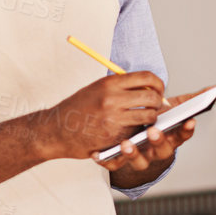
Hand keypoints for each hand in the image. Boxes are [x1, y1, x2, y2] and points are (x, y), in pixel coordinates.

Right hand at [37, 71, 164, 161]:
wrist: (56, 130)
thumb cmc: (77, 108)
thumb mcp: (97, 88)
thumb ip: (121, 86)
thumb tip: (148, 86)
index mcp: (110, 83)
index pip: (146, 77)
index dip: (158, 83)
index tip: (159, 89)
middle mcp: (113, 99)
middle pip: (152, 97)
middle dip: (158, 102)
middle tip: (155, 106)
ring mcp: (113, 119)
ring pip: (149, 116)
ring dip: (151, 119)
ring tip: (144, 119)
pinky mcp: (113, 137)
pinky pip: (136, 132)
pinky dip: (137, 132)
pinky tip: (128, 130)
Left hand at [105, 83, 215, 179]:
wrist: (127, 141)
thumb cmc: (153, 120)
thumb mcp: (172, 108)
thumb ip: (197, 99)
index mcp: (170, 136)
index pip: (182, 135)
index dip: (186, 130)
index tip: (189, 121)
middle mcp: (156, 150)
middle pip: (162, 151)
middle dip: (159, 141)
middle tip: (154, 130)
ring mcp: (139, 158)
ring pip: (139, 162)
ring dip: (134, 153)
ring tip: (125, 142)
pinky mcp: (119, 163)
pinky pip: (114, 165)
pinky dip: (107, 160)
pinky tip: (99, 154)